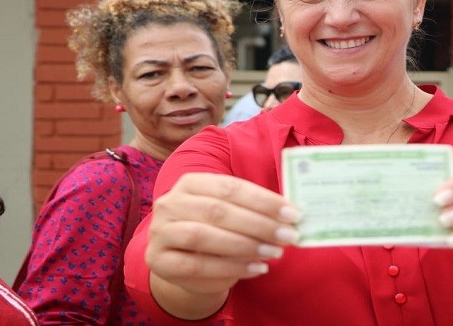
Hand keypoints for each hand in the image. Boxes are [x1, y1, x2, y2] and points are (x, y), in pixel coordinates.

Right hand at [145, 173, 300, 316]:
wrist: (185, 264)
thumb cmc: (216, 231)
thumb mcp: (232, 215)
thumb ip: (254, 211)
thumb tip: (292, 215)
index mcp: (191, 183)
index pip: (230, 187)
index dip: (263, 200)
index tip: (293, 213)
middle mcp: (171, 203)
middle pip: (218, 210)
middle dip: (259, 224)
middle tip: (288, 235)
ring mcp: (161, 232)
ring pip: (204, 236)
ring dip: (245, 245)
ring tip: (274, 252)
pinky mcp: (159, 261)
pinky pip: (196, 266)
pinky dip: (230, 268)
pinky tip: (256, 268)